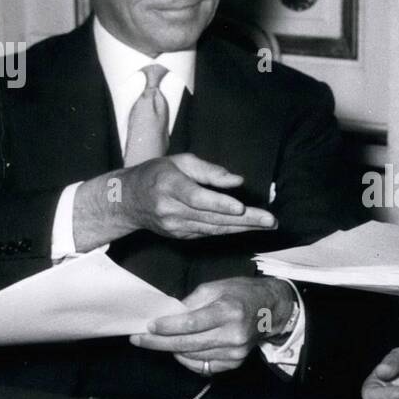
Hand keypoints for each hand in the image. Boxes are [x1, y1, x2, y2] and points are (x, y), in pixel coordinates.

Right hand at [74, 154, 277, 248]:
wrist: (127, 201)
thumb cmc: (157, 173)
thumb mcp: (180, 162)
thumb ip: (209, 171)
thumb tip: (237, 181)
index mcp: (168, 185)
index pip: (196, 197)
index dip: (219, 204)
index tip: (240, 207)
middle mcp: (170, 209)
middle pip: (212, 217)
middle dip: (245, 220)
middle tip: (271, 221)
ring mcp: (174, 226)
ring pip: (214, 229)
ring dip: (243, 228)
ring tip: (268, 225)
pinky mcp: (180, 236)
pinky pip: (209, 233)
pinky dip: (230, 230)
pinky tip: (249, 227)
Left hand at [131, 277, 294, 374]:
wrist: (271, 309)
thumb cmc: (241, 293)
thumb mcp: (216, 287)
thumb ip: (191, 302)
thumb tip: (168, 316)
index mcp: (228, 311)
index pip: (191, 324)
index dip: (167, 327)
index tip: (147, 327)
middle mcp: (232, 335)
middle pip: (188, 344)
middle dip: (159, 343)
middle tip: (138, 340)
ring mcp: (235, 352)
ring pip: (193, 357)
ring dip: (171, 350)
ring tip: (157, 342)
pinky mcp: (235, 363)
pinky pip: (204, 367)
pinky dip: (187, 360)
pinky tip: (179, 350)